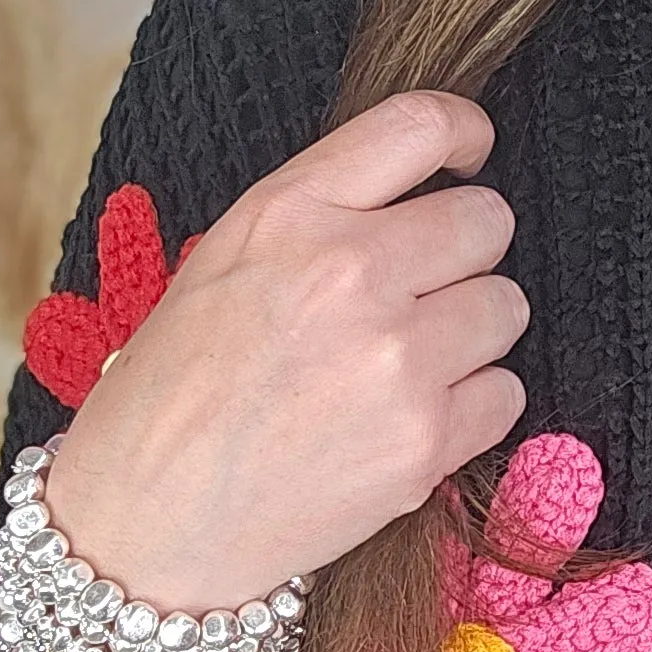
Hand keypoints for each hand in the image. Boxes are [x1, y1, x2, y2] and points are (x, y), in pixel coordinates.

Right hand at [40, 92, 527, 606]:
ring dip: (471, 334)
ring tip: (400, 368)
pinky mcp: (425, 440)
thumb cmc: (173, 393)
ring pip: (506, 306)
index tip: (468, 157)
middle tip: (417, 294)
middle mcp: (350, 271)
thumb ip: (319, 215)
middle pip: (487, 220)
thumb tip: (417, 191)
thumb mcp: (222, 263)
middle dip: (464, 254)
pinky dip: (471, 408)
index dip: (464, 134)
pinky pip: (505, 393)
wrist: (145, 526)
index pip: (420, 125)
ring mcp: (396, 358)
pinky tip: (406, 422)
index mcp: (289, 213)